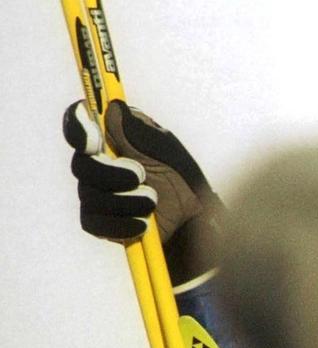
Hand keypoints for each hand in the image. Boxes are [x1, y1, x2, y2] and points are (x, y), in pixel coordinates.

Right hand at [62, 99, 222, 284]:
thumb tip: (114, 108)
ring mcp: (94, 193)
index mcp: (111, 138)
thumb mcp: (166, 151)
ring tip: (153, 201)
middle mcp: (97, 163)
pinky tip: (143, 223)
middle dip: (112, 173)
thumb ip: (139, 132)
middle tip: (141, 175)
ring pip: (89, 196)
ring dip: (125, 200)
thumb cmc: (182, 180)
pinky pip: (94, 223)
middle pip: (81, 165)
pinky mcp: (99, 221)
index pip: (78, 123)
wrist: (193, 222)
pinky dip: (121, 224)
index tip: (94, 141)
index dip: (78, 128)